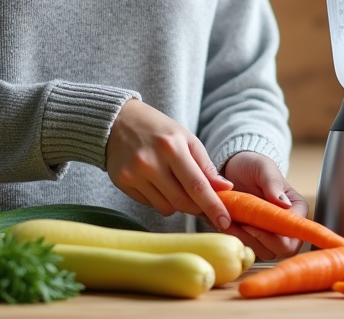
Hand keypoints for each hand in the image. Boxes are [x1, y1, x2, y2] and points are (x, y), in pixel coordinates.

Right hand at [105, 100, 232, 229]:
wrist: (117, 121)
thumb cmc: (158, 130)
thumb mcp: (186, 139)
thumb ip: (205, 166)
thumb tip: (226, 189)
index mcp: (171, 146)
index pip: (197, 185)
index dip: (212, 206)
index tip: (224, 221)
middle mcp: (150, 161)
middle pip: (182, 201)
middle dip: (197, 207)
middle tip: (201, 202)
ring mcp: (133, 173)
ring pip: (166, 207)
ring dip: (176, 202)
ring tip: (173, 183)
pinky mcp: (122, 182)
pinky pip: (149, 204)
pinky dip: (159, 199)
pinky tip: (155, 181)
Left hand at [221, 151, 308, 259]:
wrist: (234, 169)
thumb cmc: (252, 166)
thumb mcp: (262, 167)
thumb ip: (273, 183)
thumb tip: (285, 204)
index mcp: (296, 209)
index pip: (292, 234)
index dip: (272, 236)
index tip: (250, 223)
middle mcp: (288, 225)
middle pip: (281, 249)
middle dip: (257, 240)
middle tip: (239, 224)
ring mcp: (272, 234)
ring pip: (264, 253)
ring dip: (245, 241)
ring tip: (231, 222)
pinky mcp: (257, 238)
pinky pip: (251, 249)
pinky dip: (238, 240)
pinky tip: (228, 225)